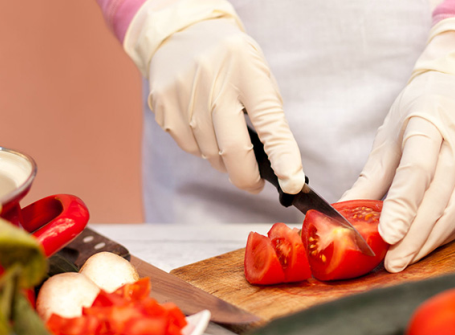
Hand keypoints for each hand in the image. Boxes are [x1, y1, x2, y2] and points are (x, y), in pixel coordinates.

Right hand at [124, 0, 304, 193]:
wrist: (182, 32)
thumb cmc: (231, 62)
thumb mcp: (258, 76)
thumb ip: (268, 117)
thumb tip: (278, 168)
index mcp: (247, 71)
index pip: (270, 123)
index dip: (283, 157)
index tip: (292, 182)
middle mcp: (214, 81)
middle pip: (234, 150)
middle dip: (248, 177)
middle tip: (256, 182)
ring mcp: (184, 94)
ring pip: (210, 154)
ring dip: (223, 159)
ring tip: (225, 134)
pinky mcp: (163, 105)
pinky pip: (189, 146)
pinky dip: (201, 147)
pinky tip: (203, 125)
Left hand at [341, 17, 454, 271]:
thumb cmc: (425, 108)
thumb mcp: (390, 133)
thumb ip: (371, 177)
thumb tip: (342, 212)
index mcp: (429, 124)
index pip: (416, 171)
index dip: (402, 207)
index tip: (388, 236)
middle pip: (439, 197)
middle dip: (415, 236)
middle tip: (393, 262)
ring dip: (433, 240)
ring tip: (408, 259)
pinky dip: (450, 232)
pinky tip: (431, 243)